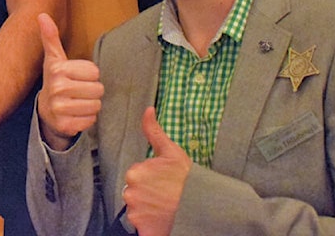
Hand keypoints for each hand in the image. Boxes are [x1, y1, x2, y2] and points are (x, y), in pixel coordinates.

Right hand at [35, 13, 103, 149]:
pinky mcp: (66, 125)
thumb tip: (42, 14)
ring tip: (78, 102)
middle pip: (98, 89)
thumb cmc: (56, 80)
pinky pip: (91, 120)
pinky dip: (87, 119)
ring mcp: (60, 109)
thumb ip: (50, 37)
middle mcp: (57, 89)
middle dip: (92, 91)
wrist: (46, 111)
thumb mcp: (54, 59)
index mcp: (57, 70)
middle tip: (79, 91)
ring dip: (90, 105)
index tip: (76, 77)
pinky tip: (76, 115)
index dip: (89, 75)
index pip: (94, 71)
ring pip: (96, 105)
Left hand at [123, 107, 191, 235]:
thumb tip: (147, 110)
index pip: (136, 176)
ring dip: (148, 210)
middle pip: (134, 193)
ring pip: (137, 210)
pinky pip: (142, 228)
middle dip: (146, 194)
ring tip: (166, 207)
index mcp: (134, 173)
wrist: (203, 207)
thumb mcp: (171, 152)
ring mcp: (136, 214)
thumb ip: (153, 131)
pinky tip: (163, 218)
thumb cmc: (188, 180)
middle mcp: (131, 194)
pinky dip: (150, 225)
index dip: (150, 178)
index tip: (163, 182)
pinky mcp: (143, 231)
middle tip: (165, 195)